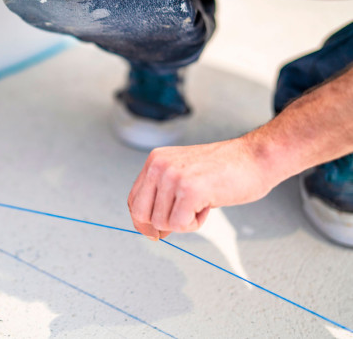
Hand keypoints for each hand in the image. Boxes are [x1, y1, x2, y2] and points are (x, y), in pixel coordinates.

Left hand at [127, 138, 274, 239]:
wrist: (255, 158)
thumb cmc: (226, 168)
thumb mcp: (184, 174)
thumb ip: (164, 194)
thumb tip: (150, 228)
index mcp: (156, 160)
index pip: (134, 199)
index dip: (142, 221)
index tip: (153, 231)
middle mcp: (160, 166)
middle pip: (141, 214)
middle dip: (160, 225)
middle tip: (182, 220)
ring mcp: (173, 177)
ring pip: (161, 222)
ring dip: (183, 221)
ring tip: (202, 203)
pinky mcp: (189, 190)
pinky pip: (180, 225)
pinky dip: (195, 223)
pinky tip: (208, 205)